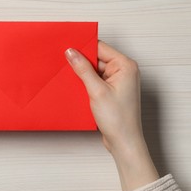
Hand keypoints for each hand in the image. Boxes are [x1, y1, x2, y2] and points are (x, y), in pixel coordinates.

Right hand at [65, 41, 158, 190]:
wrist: (124, 142)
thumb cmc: (118, 119)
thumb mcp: (97, 91)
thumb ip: (83, 69)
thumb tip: (72, 52)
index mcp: (125, 66)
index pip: (101, 48)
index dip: (84, 47)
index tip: (68, 48)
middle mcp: (124, 71)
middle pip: (97, 58)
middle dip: (82, 62)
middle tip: (65, 63)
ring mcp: (118, 82)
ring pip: (95, 70)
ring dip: (83, 74)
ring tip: (70, 77)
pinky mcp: (112, 91)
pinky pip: (96, 80)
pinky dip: (86, 82)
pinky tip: (77, 87)